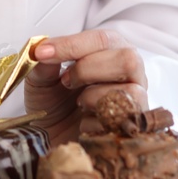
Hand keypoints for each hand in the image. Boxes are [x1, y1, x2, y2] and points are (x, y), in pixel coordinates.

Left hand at [23, 30, 145, 145]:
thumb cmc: (53, 103)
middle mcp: (130, 72)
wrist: (54, 139)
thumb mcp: (40, 81)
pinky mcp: (133, 127)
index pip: (102, 39)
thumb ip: (43, 65)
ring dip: (94, 96)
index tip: (42, 53)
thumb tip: (43, 50)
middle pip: (128, 59)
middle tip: (66, 81)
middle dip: (89, 69)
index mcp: (111, 50)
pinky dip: (93, 121)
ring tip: (78, 103)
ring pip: (130, 91)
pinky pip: (120, 121)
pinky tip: (83, 122)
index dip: (72, 45)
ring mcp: (136, 100)